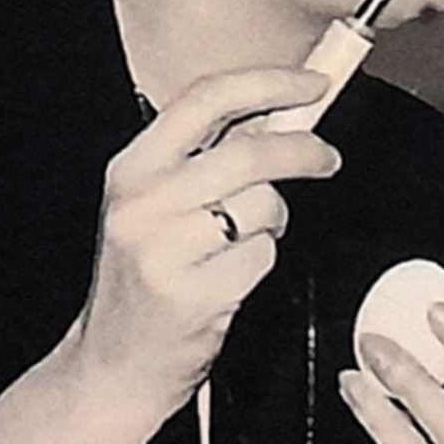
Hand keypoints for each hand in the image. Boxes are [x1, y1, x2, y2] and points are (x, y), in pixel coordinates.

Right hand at [71, 66, 340, 415]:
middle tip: (327, 158)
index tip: (314, 84)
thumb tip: (281, 116)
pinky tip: (231, 277)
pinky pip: (263, 255)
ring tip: (242, 240)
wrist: (115, 360)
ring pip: (263, 205)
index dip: (268, 83)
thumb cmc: (149, 276)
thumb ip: (206, 161)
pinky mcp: (192, 292)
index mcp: (131, 169)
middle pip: (248, 153)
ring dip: (274, 221)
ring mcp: (163, 249)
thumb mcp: (157, 206)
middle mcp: (140, 202)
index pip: (204, 100)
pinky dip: (262, 261)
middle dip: (303, 150)